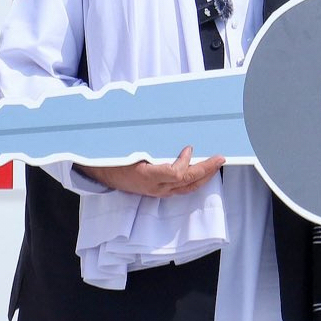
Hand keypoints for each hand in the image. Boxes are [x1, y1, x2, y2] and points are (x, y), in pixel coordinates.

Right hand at [78, 146, 223, 197]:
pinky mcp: (158, 191)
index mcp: (146, 175)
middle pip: (186, 182)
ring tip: (216, 165)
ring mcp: (157, 191)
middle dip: (206, 170)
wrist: (100, 172)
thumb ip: (147, 141)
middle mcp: (154, 187)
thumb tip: (166, 129)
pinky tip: (201, 171)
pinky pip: (181, 189)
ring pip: (186, 188)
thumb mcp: (127, 146)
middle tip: (220, 158)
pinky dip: (194, 180)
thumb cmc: (113, 156)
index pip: (175, 174)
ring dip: (204, 177)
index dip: (185, 163)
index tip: (189, 148)